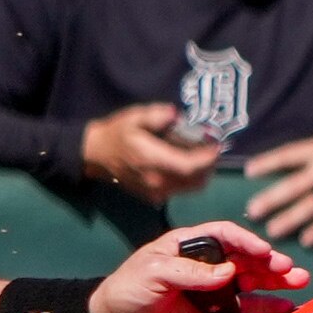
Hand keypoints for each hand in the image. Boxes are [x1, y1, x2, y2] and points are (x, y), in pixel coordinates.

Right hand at [82, 101, 222, 200]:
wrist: (96, 155)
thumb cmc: (117, 134)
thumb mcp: (134, 117)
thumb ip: (156, 115)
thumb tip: (175, 114)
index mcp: (152, 161)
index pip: (189, 166)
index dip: (208, 159)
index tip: (217, 146)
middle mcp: (157, 181)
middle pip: (196, 181)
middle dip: (209, 166)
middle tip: (210, 149)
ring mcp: (156, 192)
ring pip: (191, 188)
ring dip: (201, 174)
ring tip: (200, 156)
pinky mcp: (154, 197)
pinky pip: (180, 191)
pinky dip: (189, 180)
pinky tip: (185, 164)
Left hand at [89, 220, 310, 312]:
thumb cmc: (127, 291)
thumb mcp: (153, 273)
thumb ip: (191, 272)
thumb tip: (230, 273)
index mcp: (189, 246)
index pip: (225, 236)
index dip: (247, 241)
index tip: (264, 252)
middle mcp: (207, 265)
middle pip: (246, 258)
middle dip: (270, 262)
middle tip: (290, 268)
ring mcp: (214, 290)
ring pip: (253, 281)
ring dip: (277, 281)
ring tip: (301, 282)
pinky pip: (247, 308)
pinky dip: (268, 307)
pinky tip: (287, 306)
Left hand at [243, 121, 312, 246]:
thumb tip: (300, 162)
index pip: (289, 155)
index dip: (268, 163)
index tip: (249, 172)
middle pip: (294, 186)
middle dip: (271, 200)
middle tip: (251, 212)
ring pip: (312, 206)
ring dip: (290, 220)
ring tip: (272, 232)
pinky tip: (308, 241)